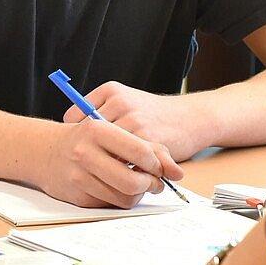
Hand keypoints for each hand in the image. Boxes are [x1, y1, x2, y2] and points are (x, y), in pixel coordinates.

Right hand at [35, 117, 183, 208]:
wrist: (45, 151)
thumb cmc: (86, 139)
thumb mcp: (112, 131)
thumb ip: (147, 146)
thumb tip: (177, 172)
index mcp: (97, 130)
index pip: (140, 151)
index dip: (157, 163)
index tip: (160, 166)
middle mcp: (84, 153)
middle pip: (133, 181)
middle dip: (150, 185)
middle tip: (155, 182)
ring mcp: (78, 177)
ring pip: (124, 198)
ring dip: (138, 194)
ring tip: (138, 184)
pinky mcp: (77, 197)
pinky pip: (110, 205)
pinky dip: (120, 199)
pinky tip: (117, 187)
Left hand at [62, 82, 207, 161]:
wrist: (192, 118)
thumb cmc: (154, 114)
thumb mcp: (126, 101)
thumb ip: (102, 112)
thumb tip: (72, 132)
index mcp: (110, 91)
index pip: (74, 117)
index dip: (75, 137)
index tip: (78, 148)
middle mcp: (120, 103)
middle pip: (87, 136)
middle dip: (87, 153)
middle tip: (88, 165)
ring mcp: (134, 122)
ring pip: (105, 151)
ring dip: (105, 165)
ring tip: (106, 172)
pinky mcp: (147, 141)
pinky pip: (125, 162)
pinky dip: (123, 171)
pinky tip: (125, 173)